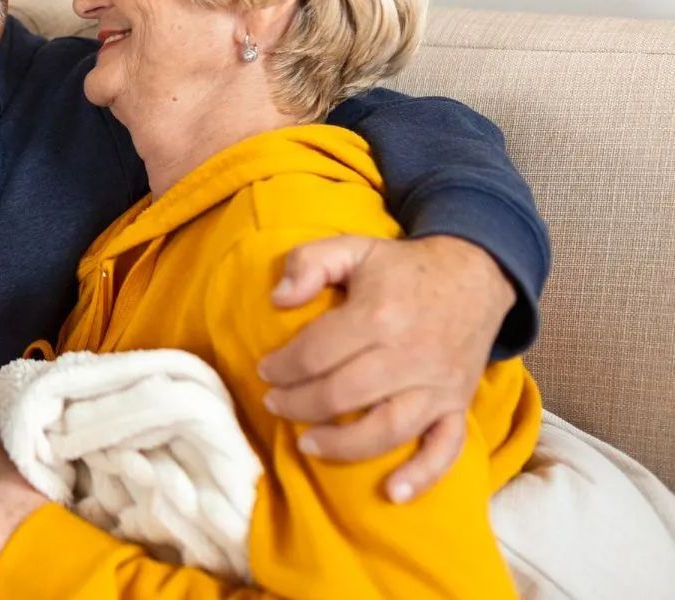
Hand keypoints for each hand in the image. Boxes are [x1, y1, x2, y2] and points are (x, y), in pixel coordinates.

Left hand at [258, 234, 514, 502]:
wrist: (476, 274)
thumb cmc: (403, 266)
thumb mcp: (353, 247)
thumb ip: (309, 262)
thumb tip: (278, 298)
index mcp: (379, 315)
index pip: (316, 354)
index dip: (283, 367)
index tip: (265, 371)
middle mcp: (410, 355)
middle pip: (342, 395)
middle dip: (298, 405)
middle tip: (274, 405)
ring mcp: (438, 385)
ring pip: (386, 429)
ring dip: (341, 445)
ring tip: (306, 444)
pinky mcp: (458, 404)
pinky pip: (445, 448)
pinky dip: (422, 475)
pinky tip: (392, 493)